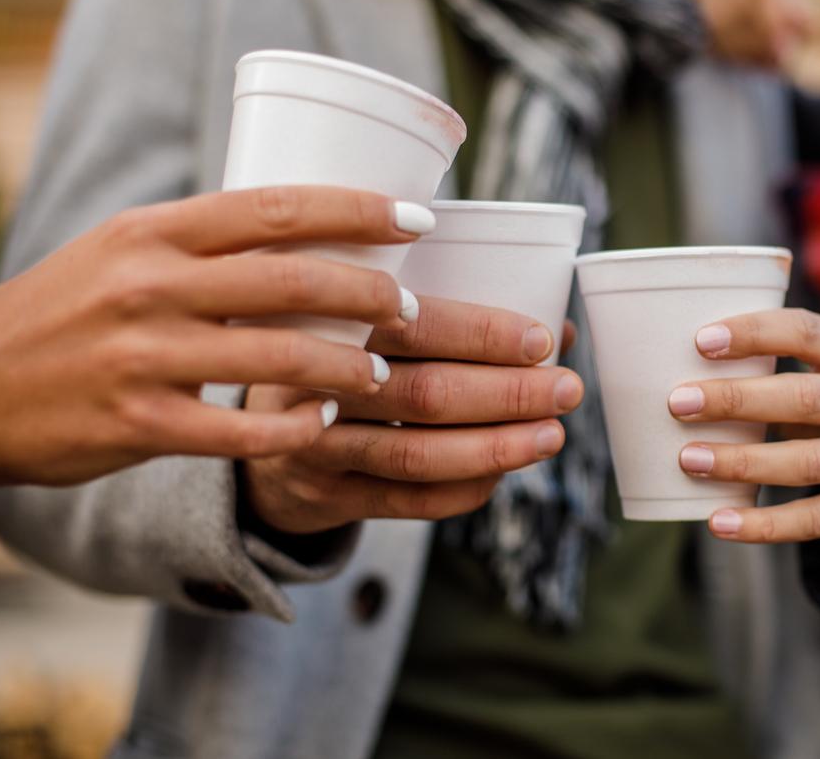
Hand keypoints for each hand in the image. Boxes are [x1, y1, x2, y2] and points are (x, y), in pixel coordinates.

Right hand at [0, 186, 428, 487]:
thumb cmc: (65, 311)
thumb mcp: (122, 252)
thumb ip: (204, 243)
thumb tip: (307, 231)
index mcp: (154, 232)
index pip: (276, 206)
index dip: (358, 209)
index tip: (417, 218)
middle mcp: (150, 284)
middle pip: (292, 279)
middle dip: (370, 293)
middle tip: (412, 309)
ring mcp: (143, 355)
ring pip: (277, 355)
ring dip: (347, 366)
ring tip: (382, 373)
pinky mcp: (138, 423)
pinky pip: (239, 429)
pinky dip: (293, 427)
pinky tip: (325, 424)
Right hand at [243, 297, 583, 533]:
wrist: (252, 428)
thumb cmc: (336, 356)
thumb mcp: (363, 317)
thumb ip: (449, 317)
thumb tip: (557, 329)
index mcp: (328, 319)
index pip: (416, 325)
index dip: (483, 335)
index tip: (543, 341)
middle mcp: (316, 383)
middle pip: (426, 394)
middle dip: (508, 393)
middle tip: (568, 389)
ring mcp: (317, 447)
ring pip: (419, 454)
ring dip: (496, 447)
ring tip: (552, 436)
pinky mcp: (328, 497)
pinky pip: (408, 501)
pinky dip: (463, 489)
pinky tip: (503, 473)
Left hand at [668, 309, 819, 544]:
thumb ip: (773, 365)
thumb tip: (672, 363)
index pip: (808, 332)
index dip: (755, 333)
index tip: (701, 341)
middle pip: (805, 398)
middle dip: (736, 400)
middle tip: (678, 402)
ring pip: (807, 463)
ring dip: (742, 462)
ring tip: (688, 460)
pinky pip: (814, 519)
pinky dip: (763, 525)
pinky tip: (718, 522)